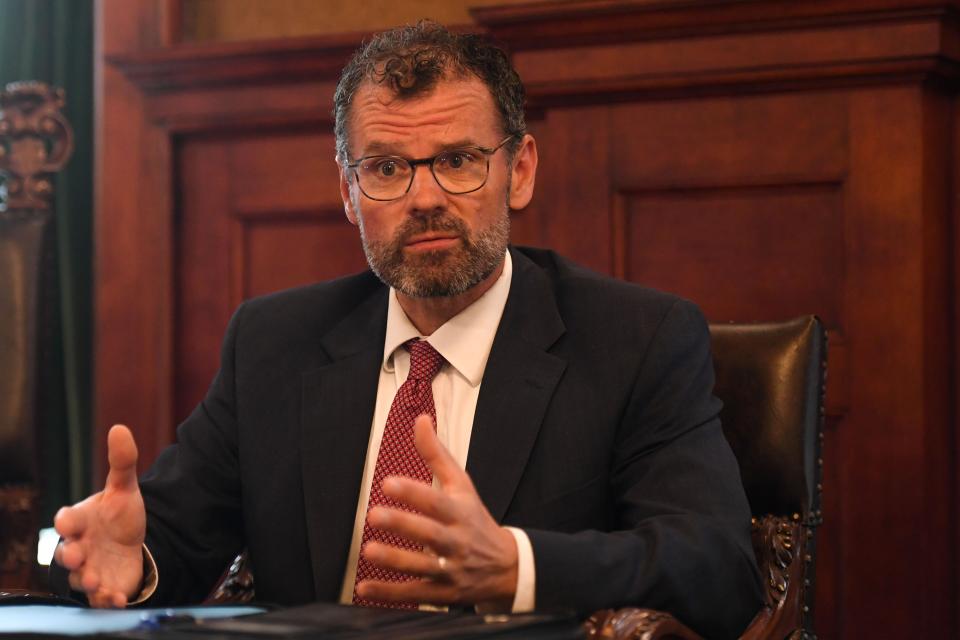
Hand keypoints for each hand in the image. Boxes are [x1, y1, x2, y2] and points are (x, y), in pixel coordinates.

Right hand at [53, 424, 146, 607]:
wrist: (132, 543)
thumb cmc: (119, 515)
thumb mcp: (124, 488)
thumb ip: (122, 462)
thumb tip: (120, 428)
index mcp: (81, 521)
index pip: (67, 519)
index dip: (67, 520)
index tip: (69, 520)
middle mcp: (80, 546)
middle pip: (67, 552)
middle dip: (69, 555)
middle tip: (76, 555)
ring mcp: (90, 568)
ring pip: (81, 578)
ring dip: (87, 580)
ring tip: (96, 580)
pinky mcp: (104, 587)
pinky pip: (100, 598)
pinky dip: (106, 599)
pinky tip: (116, 598)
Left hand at [355, 415, 518, 609]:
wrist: (507, 567)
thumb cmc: (475, 519)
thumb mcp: (462, 485)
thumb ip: (436, 455)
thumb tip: (420, 419)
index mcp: (460, 512)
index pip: (437, 501)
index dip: (413, 492)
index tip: (388, 482)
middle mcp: (456, 541)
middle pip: (430, 533)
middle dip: (403, 524)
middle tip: (374, 515)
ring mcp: (451, 570)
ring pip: (423, 566)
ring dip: (395, 560)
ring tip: (369, 551)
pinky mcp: (443, 594)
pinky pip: (416, 594)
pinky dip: (390, 594)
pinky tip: (365, 587)